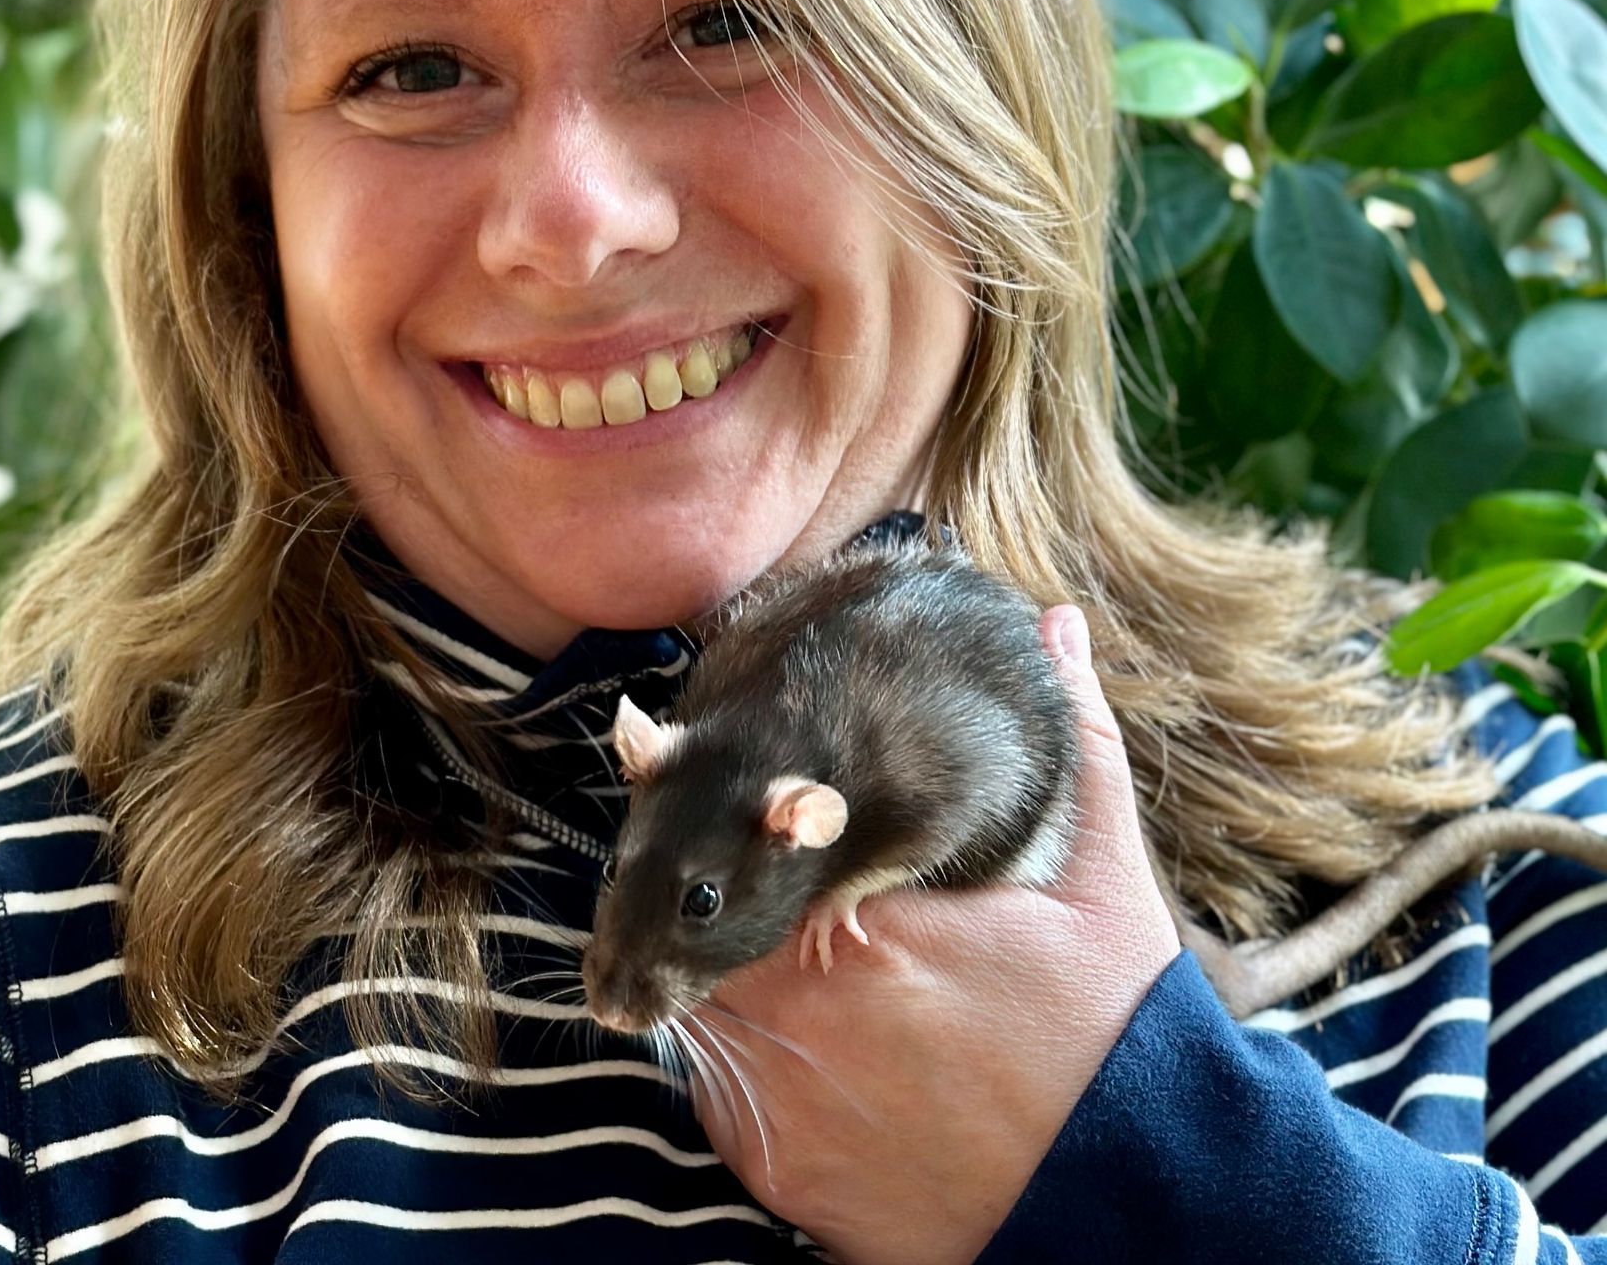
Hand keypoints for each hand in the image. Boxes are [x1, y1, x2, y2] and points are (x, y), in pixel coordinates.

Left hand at [689, 605, 1180, 1264]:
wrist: (1130, 1200)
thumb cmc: (1115, 1033)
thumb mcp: (1102, 877)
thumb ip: (1074, 742)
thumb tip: (1060, 626)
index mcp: (863, 920)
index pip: (743, 838)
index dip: (733, 814)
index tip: (733, 793)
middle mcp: (801, 1009)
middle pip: (699, 919)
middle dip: (708, 889)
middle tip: (730, 870)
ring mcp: (781, 1098)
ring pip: (696, 999)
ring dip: (715, 968)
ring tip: (757, 946)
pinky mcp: (779, 1170)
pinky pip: (714, 1091)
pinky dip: (736, 1057)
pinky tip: (795, 1035)